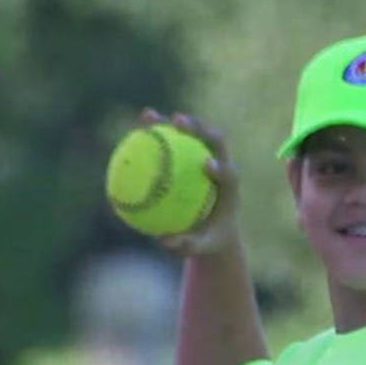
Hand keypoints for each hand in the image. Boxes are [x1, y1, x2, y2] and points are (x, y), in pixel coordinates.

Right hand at [138, 108, 242, 257]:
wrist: (217, 231)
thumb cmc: (210, 241)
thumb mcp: (201, 248)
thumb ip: (187, 246)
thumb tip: (165, 240)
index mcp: (230, 190)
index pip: (230, 175)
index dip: (220, 168)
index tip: (206, 165)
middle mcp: (222, 168)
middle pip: (216, 143)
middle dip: (201, 130)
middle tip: (178, 122)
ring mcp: (209, 159)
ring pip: (195, 134)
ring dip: (174, 122)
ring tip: (149, 115)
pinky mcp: (195, 156)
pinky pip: (176, 143)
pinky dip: (159, 134)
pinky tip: (136, 129)